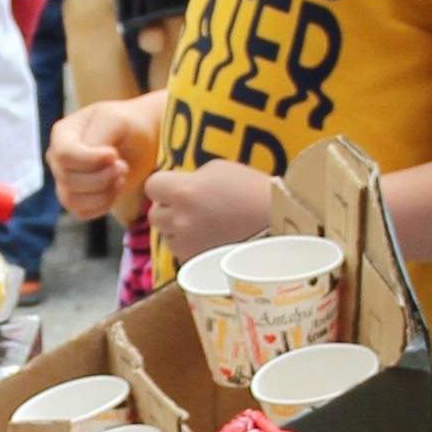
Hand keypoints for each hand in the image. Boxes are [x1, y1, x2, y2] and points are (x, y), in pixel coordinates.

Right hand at [49, 94, 156, 217]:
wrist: (139, 141)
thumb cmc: (127, 125)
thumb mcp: (116, 120)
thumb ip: (100, 134)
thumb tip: (91, 156)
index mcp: (62, 134)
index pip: (64, 155)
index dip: (90, 160)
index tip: (114, 155)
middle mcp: (57, 159)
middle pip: (68, 179)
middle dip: (101, 177)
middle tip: (123, 166)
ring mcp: (64, 180)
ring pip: (72, 200)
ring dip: (103, 193)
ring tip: (121, 177)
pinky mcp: (76, 199)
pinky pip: (81, 212)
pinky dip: (102, 205)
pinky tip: (116, 189)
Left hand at [143, 155, 274, 264]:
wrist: (278, 221)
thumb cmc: (251, 189)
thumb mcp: (217, 170)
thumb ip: (189, 179)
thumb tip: (175, 188)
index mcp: (183, 191)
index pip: (152, 186)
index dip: (163, 185)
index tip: (176, 187)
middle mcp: (180, 220)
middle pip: (154, 214)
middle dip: (169, 209)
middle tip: (191, 207)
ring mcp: (187, 244)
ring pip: (166, 236)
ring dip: (178, 229)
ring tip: (203, 224)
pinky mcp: (197, 262)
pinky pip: (181, 253)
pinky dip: (190, 246)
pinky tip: (210, 239)